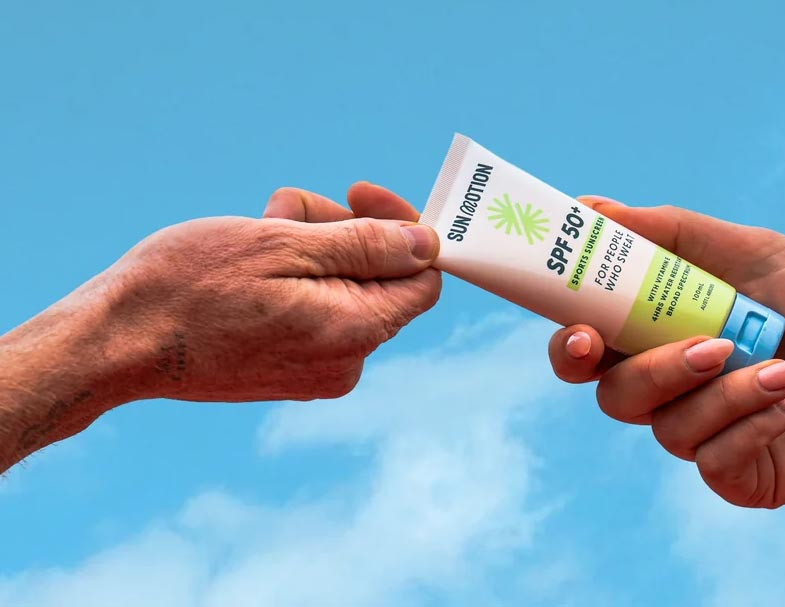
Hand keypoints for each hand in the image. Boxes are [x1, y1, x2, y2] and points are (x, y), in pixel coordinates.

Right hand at [96, 184, 439, 402]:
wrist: (115, 343)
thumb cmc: (189, 287)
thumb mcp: (283, 245)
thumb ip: (366, 246)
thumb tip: (428, 245)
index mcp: (356, 331)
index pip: (423, 277)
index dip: (403, 229)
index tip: (360, 192)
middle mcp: (346, 361)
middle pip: (379, 279)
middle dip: (342, 230)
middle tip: (289, 207)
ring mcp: (316, 371)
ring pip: (342, 288)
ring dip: (310, 246)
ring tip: (260, 225)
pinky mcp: (288, 371)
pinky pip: (314, 312)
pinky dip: (293, 277)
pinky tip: (250, 259)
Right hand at [548, 196, 784, 507]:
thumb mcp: (756, 253)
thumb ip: (674, 234)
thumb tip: (592, 208)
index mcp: (665, 333)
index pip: (592, 344)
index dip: (571, 342)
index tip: (581, 330)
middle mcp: (675, 387)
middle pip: (614, 394)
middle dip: (651, 372)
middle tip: (701, 348)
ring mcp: (706, 434)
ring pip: (665, 428)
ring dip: (725, 393)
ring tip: (784, 364)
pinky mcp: (740, 476)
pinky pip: (714, 461)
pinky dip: (754, 422)